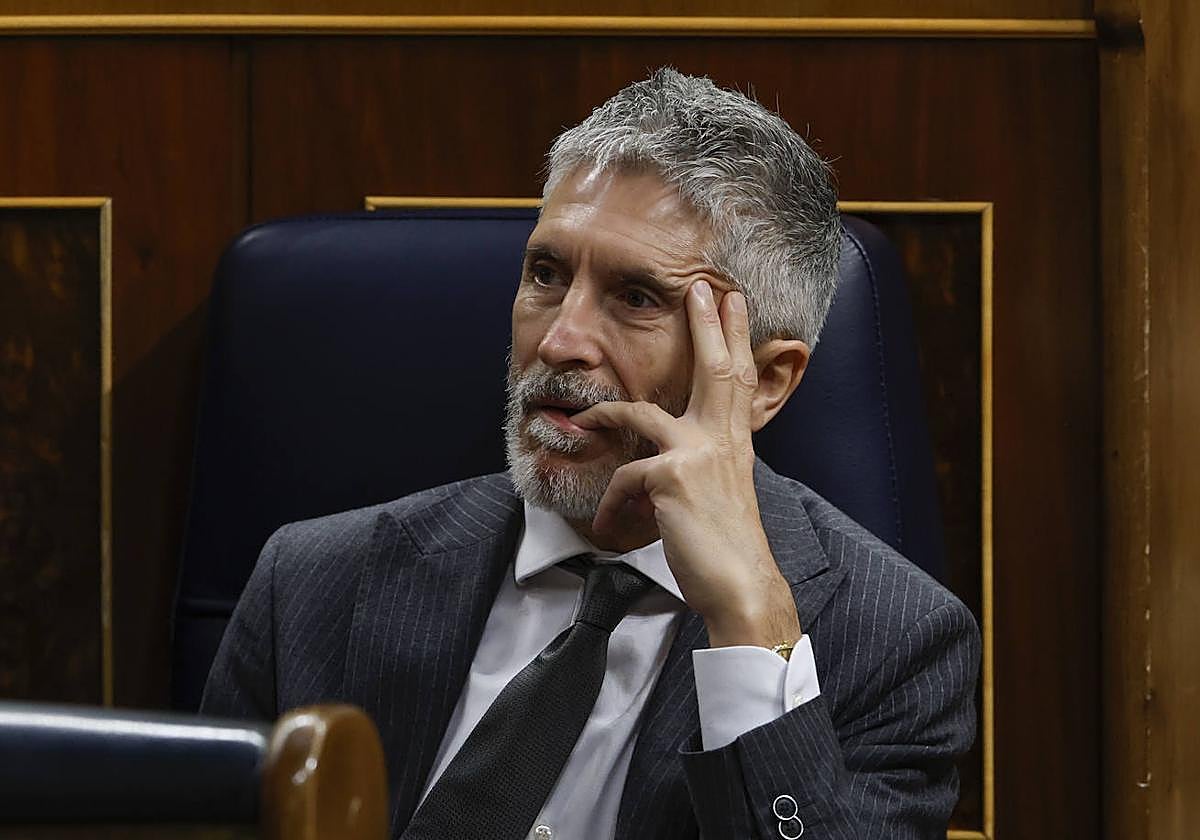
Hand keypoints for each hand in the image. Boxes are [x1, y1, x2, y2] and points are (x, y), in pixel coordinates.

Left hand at [571, 280, 800, 648]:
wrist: (740, 586)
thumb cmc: (724, 548)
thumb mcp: (717, 496)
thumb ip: (699, 467)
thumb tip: (665, 462)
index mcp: (734, 443)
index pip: (737, 379)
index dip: (733, 337)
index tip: (731, 301)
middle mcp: (722, 441)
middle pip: (716, 369)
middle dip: (708, 324)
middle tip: (703, 287)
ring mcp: (699, 455)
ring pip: (643, 415)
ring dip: (606, 414)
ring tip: (583, 419)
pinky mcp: (672, 478)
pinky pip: (625, 477)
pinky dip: (612, 503)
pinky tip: (611, 526)